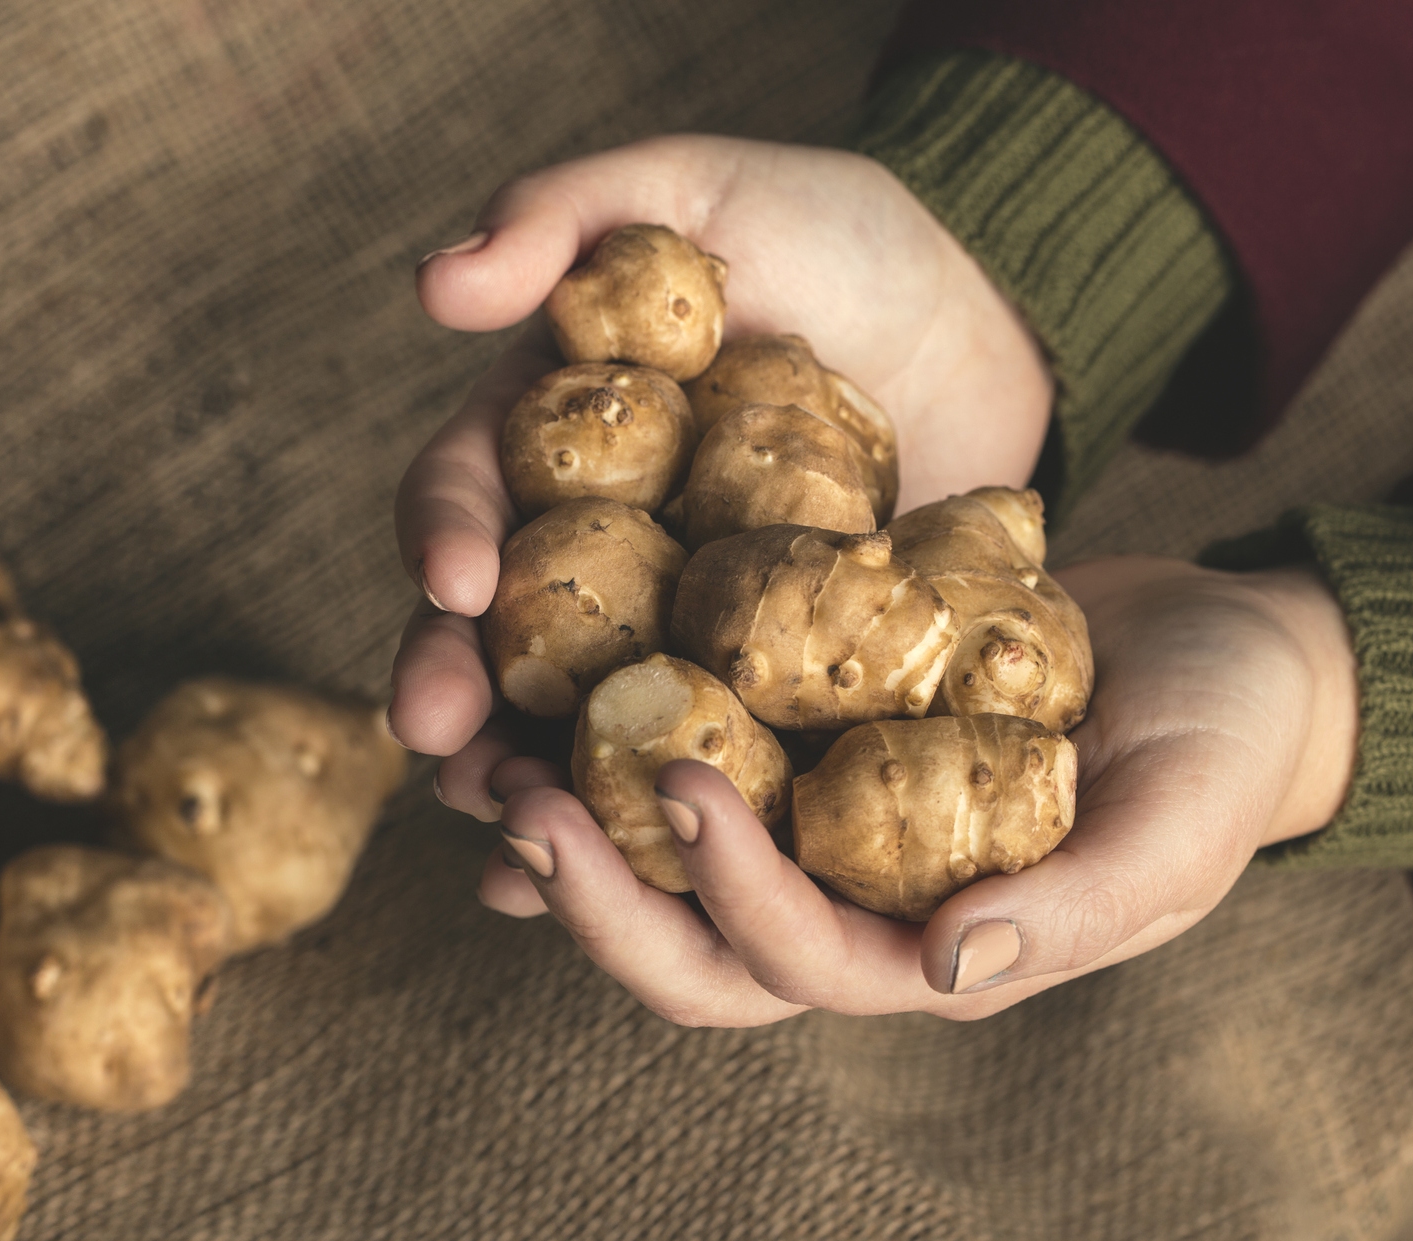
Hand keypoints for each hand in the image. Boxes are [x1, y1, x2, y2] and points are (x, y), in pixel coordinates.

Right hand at [391, 133, 1056, 781]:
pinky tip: (619, 881)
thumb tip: (431, 285)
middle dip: (456, 690)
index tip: (456, 583)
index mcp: (544, 441)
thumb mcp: (694, 188)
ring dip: (527, 779)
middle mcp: (586, 547)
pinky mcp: (756, 684)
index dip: (444, 538)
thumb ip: (563, 215)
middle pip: (493, 633)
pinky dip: (649, 824)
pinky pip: (693, 760)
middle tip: (443, 745)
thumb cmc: (827, 233)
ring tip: (511, 834)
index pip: (466, 494)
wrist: (981, 309)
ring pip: (569, 718)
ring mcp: (666, 625)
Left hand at [482, 558, 1359, 1023]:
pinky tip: (528, 706)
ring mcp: (811, 844)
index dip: (731, 891)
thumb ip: (1081, 903)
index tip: (676, 780)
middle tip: (520, 804)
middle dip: (598, 896)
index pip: (799, 960)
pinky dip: (599, 758)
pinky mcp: (790, 759)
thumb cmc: (1219, 742)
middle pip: (689, 956)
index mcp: (930, 952)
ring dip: (567, 835)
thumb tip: (947, 965)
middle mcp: (849, 915)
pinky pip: (678, 777)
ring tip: (486, 761)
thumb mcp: (1182, 823)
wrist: (1210, 656)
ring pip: (659, 878)